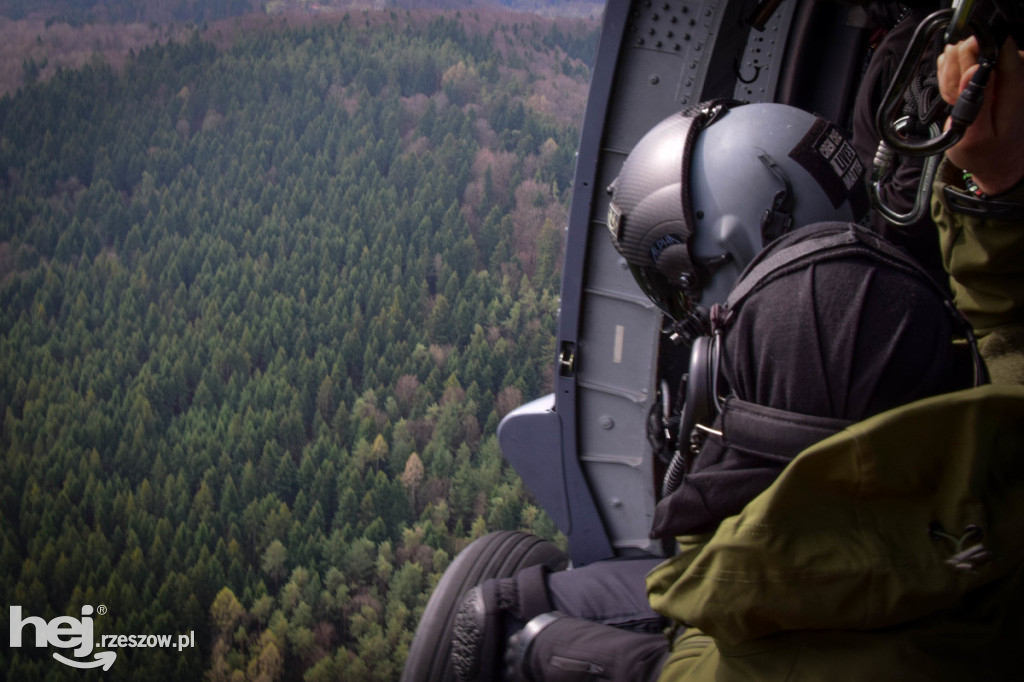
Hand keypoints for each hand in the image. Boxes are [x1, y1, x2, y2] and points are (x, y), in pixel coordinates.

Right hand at [937, 35, 1023, 194]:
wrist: (995, 161)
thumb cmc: (988, 152)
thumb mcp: (977, 136)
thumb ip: (977, 102)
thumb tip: (974, 68)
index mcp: (1015, 83)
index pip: (997, 44)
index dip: (971, 55)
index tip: (963, 79)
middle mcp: (1009, 70)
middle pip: (973, 45)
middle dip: (957, 72)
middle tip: (957, 100)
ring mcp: (995, 69)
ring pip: (960, 52)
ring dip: (951, 79)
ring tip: (957, 102)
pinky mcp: (983, 71)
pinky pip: (956, 62)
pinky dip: (950, 80)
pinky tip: (956, 98)